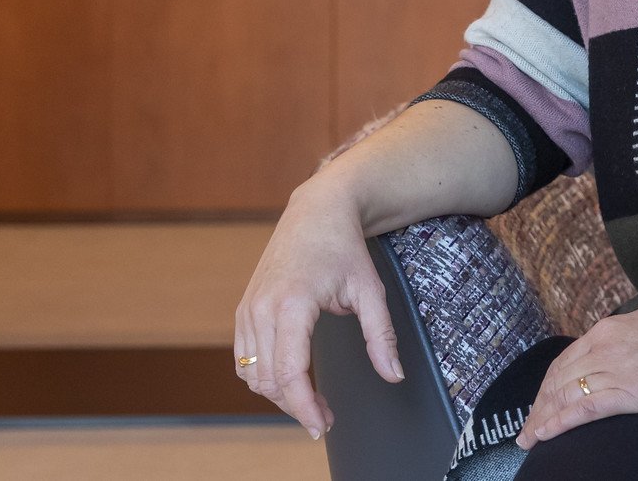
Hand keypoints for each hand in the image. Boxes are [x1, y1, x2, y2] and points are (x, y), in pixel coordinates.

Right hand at [233, 178, 405, 438]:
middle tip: (325, 418)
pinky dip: (263, 376)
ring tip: (311, 401)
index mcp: (292, 303)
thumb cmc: (344, 247)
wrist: (317, 211)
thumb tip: (393, 375)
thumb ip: (381, 336)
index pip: (290, 372)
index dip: (304, 407)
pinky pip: (244, 358)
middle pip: (269, 380)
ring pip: (252, 374)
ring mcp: (248, 308)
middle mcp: (261, 307)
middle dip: (296, 406)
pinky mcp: (244, 309)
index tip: (321, 426)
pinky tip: (290, 379)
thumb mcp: (370, 289)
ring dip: (278, 395)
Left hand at [518, 294, 637, 448]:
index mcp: (612, 328)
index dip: (550, 383)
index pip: (568, 359)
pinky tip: (544, 435)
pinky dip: (557, 424)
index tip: (542, 401)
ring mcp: (615, 368)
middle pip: (558, 378)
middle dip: (539, 404)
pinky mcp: (629, 393)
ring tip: (528, 438)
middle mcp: (605, 345)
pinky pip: (581, 410)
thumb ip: (630, 338)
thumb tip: (622, 353)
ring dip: (541, 418)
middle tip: (528, 426)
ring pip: (564, 395)